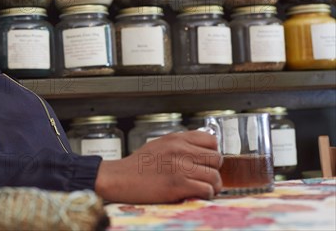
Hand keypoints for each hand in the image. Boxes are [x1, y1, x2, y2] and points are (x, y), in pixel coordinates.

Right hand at [94, 130, 222, 202]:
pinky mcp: (177, 185)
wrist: (119, 178)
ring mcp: (179, 167)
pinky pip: (206, 190)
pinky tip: (194, 194)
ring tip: (201, 188)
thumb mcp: (159, 145)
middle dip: (213, 170)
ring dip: (211, 186)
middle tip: (203, 177)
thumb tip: (202, 152)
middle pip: (216, 159)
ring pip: (214, 176)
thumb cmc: (138, 165)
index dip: (211, 153)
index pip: (211, 140)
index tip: (205, 161)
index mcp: (176, 138)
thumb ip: (180, 145)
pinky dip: (204, 195)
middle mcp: (180, 150)